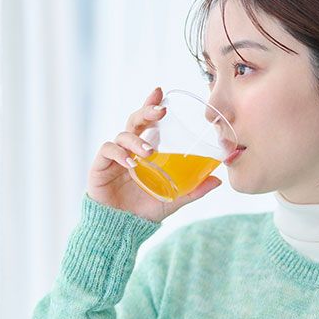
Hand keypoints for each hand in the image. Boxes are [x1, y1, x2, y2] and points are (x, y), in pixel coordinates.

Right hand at [86, 86, 221, 222]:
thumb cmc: (146, 209)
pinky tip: (130, 163)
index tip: (160, 92)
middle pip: (135, 121)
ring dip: (137, 140)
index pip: (148, 122)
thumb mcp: (175, 199)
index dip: (151, 105)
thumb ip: (194, 190)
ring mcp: (114, 156)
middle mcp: (129, 148)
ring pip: (123, 135)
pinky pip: (108, 150)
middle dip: (147, 112)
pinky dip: (119, 154)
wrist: (122, 227)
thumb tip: (219, 180)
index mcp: (145, 150)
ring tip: (149, 153)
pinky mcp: (100, 166)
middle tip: (160, 112)